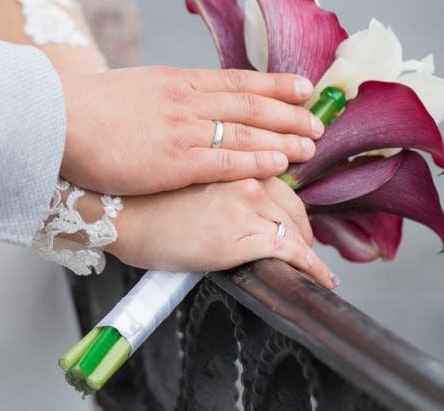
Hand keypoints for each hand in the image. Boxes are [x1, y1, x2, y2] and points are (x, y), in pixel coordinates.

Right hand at [59, 66, 323, 194]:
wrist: (58, 118)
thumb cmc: (88, 108)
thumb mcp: (135, 88)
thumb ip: (166, 96)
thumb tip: (184, 102)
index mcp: (178, 80)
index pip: (238, 80)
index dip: (275, 84)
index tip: (303, 87)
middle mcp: (188, 100)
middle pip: (252, 104)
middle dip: (289, 113)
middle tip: (318, 122)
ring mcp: (184, 129)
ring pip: (247, 131)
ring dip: (283, 137)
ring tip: (311, 144)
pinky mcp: (175, 161)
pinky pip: (227, 159)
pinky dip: (257, 159)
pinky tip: (281, 163)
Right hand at [100, 177, 337, 289]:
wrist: (121, 214)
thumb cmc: (147, 200)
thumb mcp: (194, 179)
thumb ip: (225, 186)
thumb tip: (246, 208)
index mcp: (238, 162)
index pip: (282, 188)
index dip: (292, 213)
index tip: (295, 228)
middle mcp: (249, 179)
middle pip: (293, 210)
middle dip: (301, 234)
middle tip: (304, 253)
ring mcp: (249, 207)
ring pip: (294, 232)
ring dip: (305, 253)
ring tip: (310, 269)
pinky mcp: (244, 237)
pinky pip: (291, 254)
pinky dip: (313, 268)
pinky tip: (323, 280)